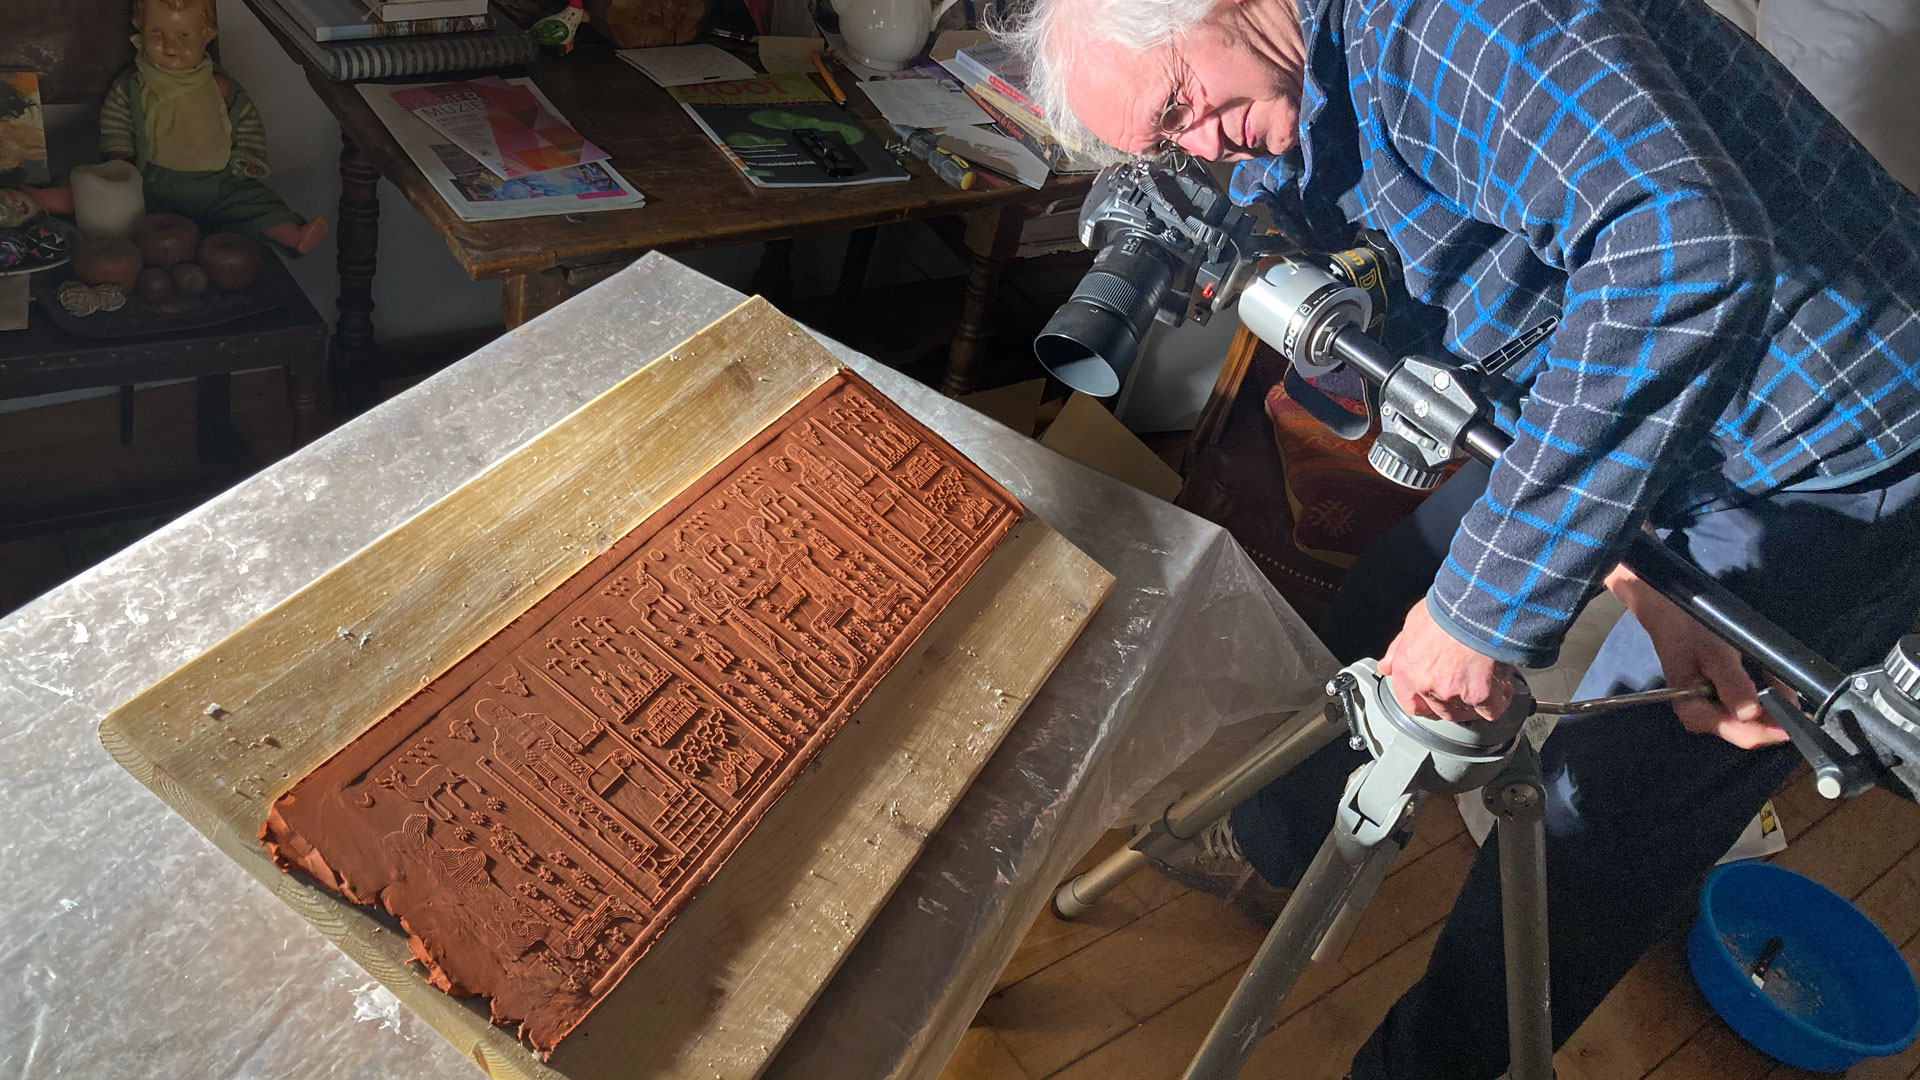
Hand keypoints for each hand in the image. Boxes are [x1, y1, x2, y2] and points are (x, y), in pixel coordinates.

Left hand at [1379, 601, 1517, 722]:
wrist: (1476, 605)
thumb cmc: (1447, 609)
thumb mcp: (1413, 623)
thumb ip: (1399, 649)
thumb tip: (1386, 667)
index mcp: (1407, 668)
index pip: (1410, 703)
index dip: (1424, 705)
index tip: (1434, 703)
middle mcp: (1426, 684)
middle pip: (1440, 710)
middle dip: (1454, 702)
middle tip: (1466, 688)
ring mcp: (1452, 692)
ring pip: (1465, 711)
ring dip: (1475, 703)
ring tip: (1486, 683)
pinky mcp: (1479, 694)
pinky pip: (1490, 710)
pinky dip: (1498, 701)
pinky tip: (1503, 689)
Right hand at [1604, 565, 1787, 747]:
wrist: (1671, 614)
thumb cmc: (1690, 632)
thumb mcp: (1713, 653)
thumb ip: (1731, 683)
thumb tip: (1750, 713)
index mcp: (1696, 713)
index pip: (1742, 734)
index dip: (1772, 728)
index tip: (1796, 713)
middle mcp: (1705, 719)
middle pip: (1752, 730)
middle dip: (1775, 711)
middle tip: (1785, 684)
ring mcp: (1714, 712)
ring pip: (1756, 719)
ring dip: (1772, 700)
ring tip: (1773, 672)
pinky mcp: (1721, 702)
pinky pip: (1752, 707)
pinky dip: (1766, 693)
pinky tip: (1766, 673)